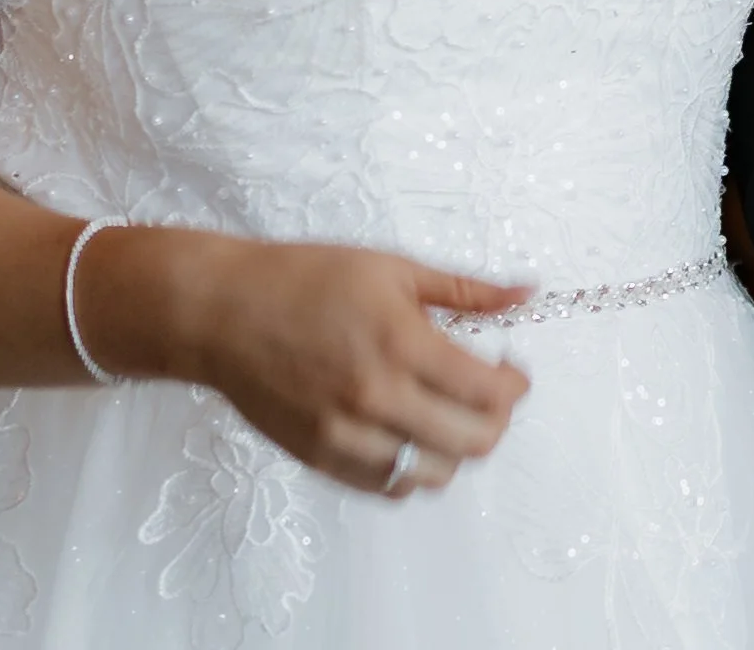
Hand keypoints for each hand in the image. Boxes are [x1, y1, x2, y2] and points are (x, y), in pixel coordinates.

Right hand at [89, 227, 533, 496]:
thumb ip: (467, 290)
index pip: (488, 392)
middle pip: (473, 442)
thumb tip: (528, 293)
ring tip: (451, 412)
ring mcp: (346, 437)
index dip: (516, 384)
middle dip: (498, 419)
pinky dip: (413, 467)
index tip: (513, 367)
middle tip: (491, 392)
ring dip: (458, 448)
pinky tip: (411, 432)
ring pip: (434, 474)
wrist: (225, 312)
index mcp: (401, 343)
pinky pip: (388, 486)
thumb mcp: (395, 267)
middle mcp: (376, 398)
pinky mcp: (321, 460)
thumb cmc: (307, 278)